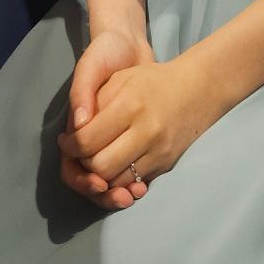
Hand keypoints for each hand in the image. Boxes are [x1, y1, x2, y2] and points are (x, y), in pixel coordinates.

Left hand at [59, 53, 216, 204]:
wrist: (197, 90)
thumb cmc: (151, 81)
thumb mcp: (119, 80)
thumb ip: (93, 104)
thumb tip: (71, 134)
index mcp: (130, 105)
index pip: (88, 140)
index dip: (70, 146)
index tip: (66, 141)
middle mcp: (146, 131)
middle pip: (100, 167)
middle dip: (82, 164)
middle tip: (79, 154)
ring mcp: (159, 152)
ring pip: (116, 182)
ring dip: (100, 177)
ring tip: (94, 161)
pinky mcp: (166, 165)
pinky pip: (134, 184)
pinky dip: (119, 180)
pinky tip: (113, 168)